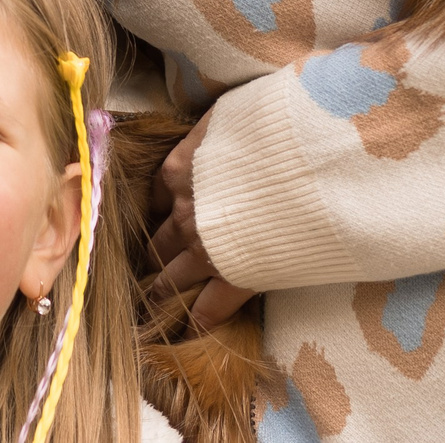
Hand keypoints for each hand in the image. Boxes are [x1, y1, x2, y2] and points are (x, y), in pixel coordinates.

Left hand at [147, 110, 258, 331]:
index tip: (158, 221)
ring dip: (162, 289)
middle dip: (153, 256)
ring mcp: (206, 247)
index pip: (156, 197)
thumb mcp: (234, 114)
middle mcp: (184, 211)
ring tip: (154, 303)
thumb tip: (231, 122)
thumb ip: (220, 129)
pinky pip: (210, 306)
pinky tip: (191, 329)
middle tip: (144, 271)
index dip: (157, 212)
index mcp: (180, 170)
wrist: (301, 161)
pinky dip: (199, 320)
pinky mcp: (236, 274)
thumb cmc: (271, 127)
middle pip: (160, 241)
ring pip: (172, 276)